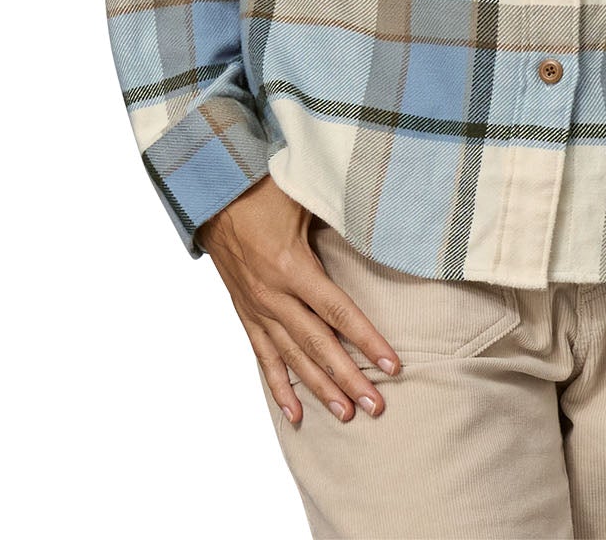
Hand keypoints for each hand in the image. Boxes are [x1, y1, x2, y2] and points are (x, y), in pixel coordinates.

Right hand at [197, 178, 401, 426]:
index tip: (392, 364)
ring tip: (346, 414)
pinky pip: (263, 356)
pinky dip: (278, 386)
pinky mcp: (246, 313)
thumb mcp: (304, 198)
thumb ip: (337, 217)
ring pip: (293, 357)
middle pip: (319, 345)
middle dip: (349, 378)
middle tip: (376, 407)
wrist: (213, 195)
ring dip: (319, 389)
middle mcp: (274, 295)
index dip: (366, 340)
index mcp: (292, 266)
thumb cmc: (264, 191)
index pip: (338, 312)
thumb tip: (378, 227)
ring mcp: (258, 308)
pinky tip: (293, 413)